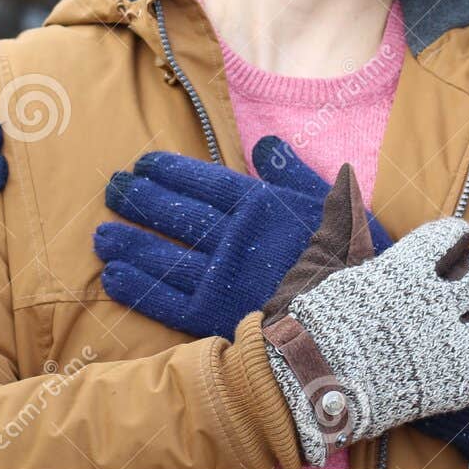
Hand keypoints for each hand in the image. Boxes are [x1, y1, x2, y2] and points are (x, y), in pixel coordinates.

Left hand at [94, 136, 390, 339]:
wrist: (367, 323)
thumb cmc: (355, 259)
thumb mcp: (332, 204)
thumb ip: (293, 173)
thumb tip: (263, 145)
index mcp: (262, 205)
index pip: (203, 180)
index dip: (167, 171)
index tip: (142, 163)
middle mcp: (235, 237)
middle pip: (175, 213)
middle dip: (139, 199)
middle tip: (111, 190)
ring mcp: (223, 278)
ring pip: (163, 255)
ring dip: (128, 243)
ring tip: (100, 234)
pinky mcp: (217, 317)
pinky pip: (168, 301)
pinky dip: (138, 289)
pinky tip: (113, 277)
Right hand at [262, 171, 468, 464]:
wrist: (308, 385)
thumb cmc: (310, 323)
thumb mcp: (324, 262)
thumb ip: (343, 217)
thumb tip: (345, 172)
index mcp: (406, 269)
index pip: (449, 238)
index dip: (455, 237)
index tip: (458, 239)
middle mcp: (437, 304)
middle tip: (467, 279)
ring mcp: (453, 347)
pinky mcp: (461, 387)